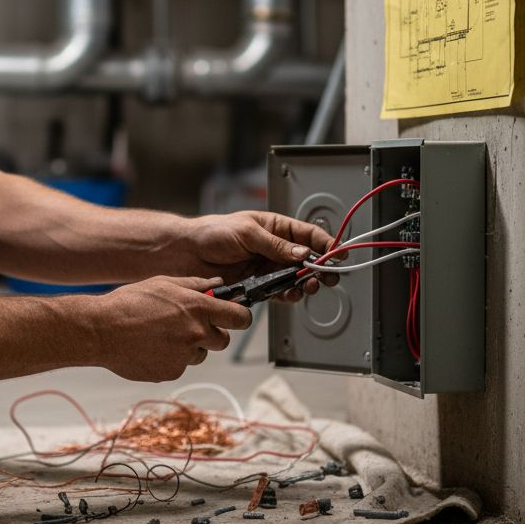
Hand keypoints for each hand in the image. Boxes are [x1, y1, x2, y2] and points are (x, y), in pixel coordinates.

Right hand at [92, 276, 252, 381]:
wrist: (101, 330)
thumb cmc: (129, 303)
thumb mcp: (164, 283)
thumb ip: (195, 285)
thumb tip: (217, 285)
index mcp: (198, 308)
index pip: (240, 317)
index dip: (239, 317)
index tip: (235, 317)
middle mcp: (196, 333)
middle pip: (223, 340)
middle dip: (212, 333)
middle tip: (191, 325)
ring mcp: (184, 356)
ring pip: (200, 354)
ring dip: (190, 347)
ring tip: (162, 335)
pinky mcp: (171, 372)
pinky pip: (180, 365)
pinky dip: (170, 358)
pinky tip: (151, 347)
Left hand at [181, 211, 337, 300]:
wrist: (186, 254)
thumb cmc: (212, 233)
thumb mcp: (247, 232)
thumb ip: (276, 245)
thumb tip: (302, 253)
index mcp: (275, 228)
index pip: (308, 235)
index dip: (325, 244)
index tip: (338, 253)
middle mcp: (275, 249)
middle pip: (307, 260)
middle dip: (320, 268)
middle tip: (327, 276)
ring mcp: (267, 268)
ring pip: (296, 278)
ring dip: (305, 283)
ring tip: (308, 286)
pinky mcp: (258, 286)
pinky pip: (279, 292)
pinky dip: (288, 295)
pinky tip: (291, 294)